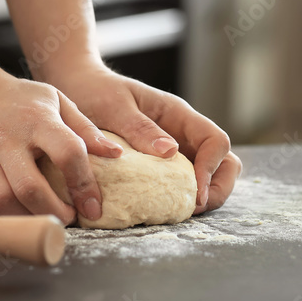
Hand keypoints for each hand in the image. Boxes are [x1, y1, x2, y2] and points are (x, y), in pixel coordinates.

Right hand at [0, 63, 123, 224]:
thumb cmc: (17, 99)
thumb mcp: (55, 101)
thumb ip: (85, 129)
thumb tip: (116, 154)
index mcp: (36, 120)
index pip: (66, 153)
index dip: (84, 184)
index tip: (93, 206)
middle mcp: (6, 140)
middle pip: (31, 187)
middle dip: (55, 211)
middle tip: (70, 218)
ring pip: (3, 202)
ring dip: (30, 219)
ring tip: (47, 219)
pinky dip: (6, 218)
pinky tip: (22, 215)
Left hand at [43, 64, 241, 213]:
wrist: (77, 88)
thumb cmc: (95, 91)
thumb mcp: (114, 107)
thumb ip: (140, 128)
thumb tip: (170, 151)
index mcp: (178, 114)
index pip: (215, 141)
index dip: (211, 168)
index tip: (194, 192)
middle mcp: (182, 133)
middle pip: (224, 161)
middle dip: (218, 188)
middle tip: (194, 209)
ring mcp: (174, 149)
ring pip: (208, 175)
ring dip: (203, 196)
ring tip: (180, 213)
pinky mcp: (159, 165)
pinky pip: (181, 182)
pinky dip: (181, 197)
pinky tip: (162, 209)